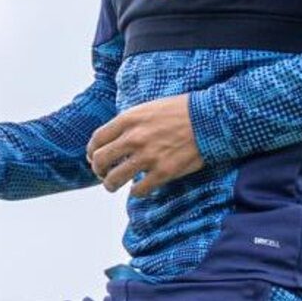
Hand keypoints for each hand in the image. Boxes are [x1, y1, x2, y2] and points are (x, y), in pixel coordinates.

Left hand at [86, 93, 203, 197]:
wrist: (209, 119)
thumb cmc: (181, 111)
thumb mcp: (149, 107)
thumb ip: (130, 122)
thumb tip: (116, 138)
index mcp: (129, 119)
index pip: (97, 139)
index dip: (92, 151)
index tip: (94, 157)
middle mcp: (134, 138)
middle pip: (100, 160)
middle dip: (98, 170)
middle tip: (102, 174)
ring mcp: (147, 156)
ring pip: (114, 179)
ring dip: (110, 185)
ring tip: (113, 186)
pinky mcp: (163, 172)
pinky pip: (139, 190)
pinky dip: (135, 192)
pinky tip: (138, 189)